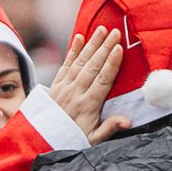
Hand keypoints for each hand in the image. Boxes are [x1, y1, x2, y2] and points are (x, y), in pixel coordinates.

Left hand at [50, 27, 128, 142]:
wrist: (43, 141)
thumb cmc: (73, 139)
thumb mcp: (93, 141)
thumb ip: (109, 128)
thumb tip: (128, 121)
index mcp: (88, 106)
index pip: (102, 81)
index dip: (111, 64)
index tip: (119, 49)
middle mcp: (75, 93)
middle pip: (92, 67)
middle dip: (104, 48)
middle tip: (115, 32)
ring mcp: (64, 87)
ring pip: (80, 62)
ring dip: (92, 45)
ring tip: (102, 29)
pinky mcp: (56, 84)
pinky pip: (65, 65)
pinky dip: (72, 50)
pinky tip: (79, 37)